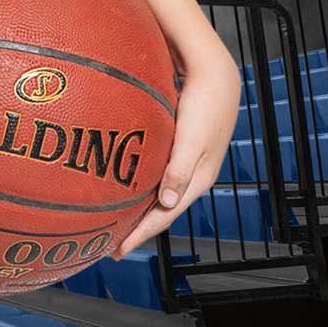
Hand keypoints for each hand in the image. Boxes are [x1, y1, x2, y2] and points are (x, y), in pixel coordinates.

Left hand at [117, 30, 241, 257]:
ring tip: (118, 220)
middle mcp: (191, 175)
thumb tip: (169, 205)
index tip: (119, 251)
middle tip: (112, 244)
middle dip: (139, 228)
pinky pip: (156, 173)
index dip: (142, 234)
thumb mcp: (192, 140)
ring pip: (158, 192)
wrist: (215, 75)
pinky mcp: (177, 146)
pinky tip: (128, 185)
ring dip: (139, 208)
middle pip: (162, 209)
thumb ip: (180, 171)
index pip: (165, 216)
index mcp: (197, 179)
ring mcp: (184, 161)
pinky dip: (143, 185)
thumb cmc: (204, 106)